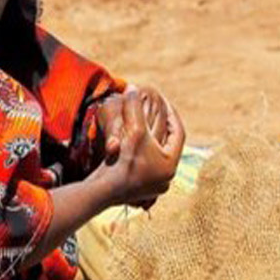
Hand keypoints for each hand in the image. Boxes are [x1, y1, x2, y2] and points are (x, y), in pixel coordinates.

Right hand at [90, 91, 182, 209]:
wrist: (101, 191)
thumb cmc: (121, 159)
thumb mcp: (132, 129)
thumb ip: (135, 107)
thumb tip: (133, 87)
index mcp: (170, 165)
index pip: (178, 134)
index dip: (172, 116)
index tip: (166, 103)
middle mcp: (166, 179)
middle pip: (169, 147)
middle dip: (162, 129)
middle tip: (158, 115)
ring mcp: (153, 188)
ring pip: (156, 158)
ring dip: (151, 142)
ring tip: (145, 129)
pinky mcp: (139, 192)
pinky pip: (145, 168)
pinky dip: (141, 154)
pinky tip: (132, 145)